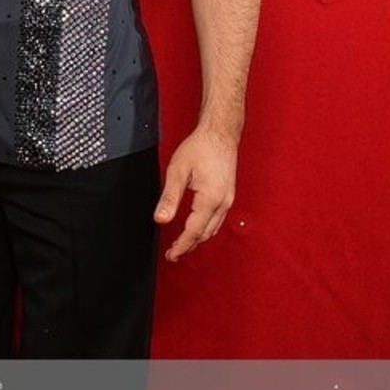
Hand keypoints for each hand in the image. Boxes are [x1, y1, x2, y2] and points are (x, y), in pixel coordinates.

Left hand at [154, 126, 237, 261]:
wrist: (220, 134)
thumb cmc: (200, 148)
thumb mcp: (177, 171)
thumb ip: (169, 198)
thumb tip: (161, 219)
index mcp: (210, 199)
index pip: (193, 231)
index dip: (181, 246)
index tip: (171, 255)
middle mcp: (223, 202)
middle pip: (205, 234)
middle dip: (189, 246)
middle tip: (173, 254)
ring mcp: (228, 200)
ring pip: (213, 229)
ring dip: (197, 239)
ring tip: (182, 245)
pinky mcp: (228, 195)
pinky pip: (217, 220)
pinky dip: (205, 229)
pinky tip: (195, 228)